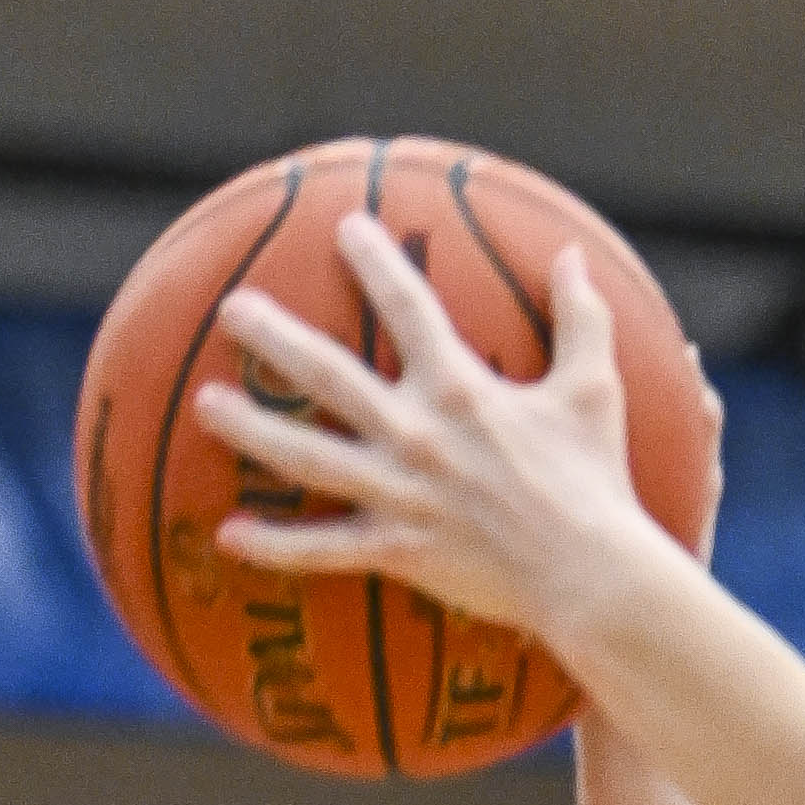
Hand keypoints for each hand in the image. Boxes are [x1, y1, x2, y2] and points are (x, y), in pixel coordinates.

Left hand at [199, 231, 659, 641]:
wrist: (592, 576)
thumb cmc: (597, 485)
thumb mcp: (595, 392)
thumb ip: (583, 319)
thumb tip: (575, 255)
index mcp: (461, 387)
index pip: (408, 307)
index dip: (375, 262)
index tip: (343, 227)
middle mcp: (418, 434)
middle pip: (329, 375)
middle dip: (276, 337)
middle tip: (230, 310)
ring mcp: (401, 495)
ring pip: (309, 458)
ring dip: (253, 430)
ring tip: (206, 405)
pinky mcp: (399, 551)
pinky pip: (324, 550)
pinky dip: (275, 548)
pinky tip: (226, 538)